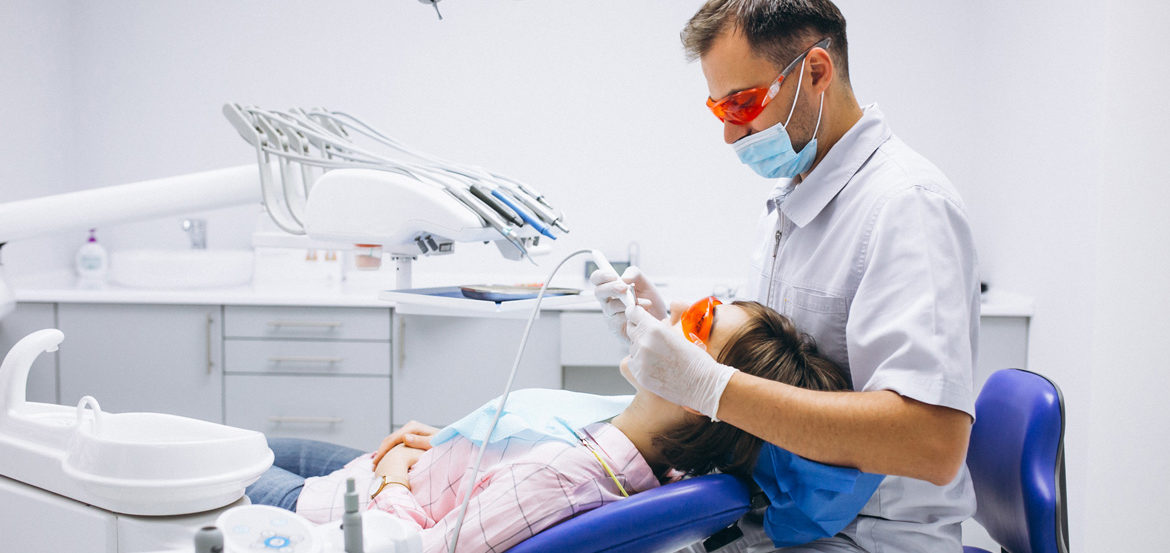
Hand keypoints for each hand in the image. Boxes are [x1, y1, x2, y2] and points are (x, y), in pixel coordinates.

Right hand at [372, 420, 438, 466]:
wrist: (451, 443)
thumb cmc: (444, 445)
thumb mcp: (433, 444)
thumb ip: (420, 442)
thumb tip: (404, 438)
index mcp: (413, 427)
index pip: (393, 439)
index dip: (383, 451)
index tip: (377, 463)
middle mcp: (409, 427)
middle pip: (389, 440)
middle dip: (381, 453)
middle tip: (373, 467)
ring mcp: (409, 432)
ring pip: (391, 442)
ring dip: (383, 453)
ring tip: (377, 466)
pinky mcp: (410, 437)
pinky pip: (396, 444)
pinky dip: (389, 452)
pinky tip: (385, 462)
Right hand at [589, 265, 667, 341]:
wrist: (660, 321)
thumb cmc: (650, 302)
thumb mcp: (645, 284)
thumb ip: (635, 274)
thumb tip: (624, 278)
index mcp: (611, 287)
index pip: (597, 278)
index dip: (601, 275)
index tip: (614, 276)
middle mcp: (608, 301)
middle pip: (598, 292)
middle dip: (611, 288)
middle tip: (625, 288)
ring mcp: (610, 315)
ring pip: (611, 306)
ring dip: (629, 303)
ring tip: (647, 303)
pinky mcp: (615, 327)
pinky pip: (619, 319)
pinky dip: (633, 315)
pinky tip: (642, 315)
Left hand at [625, 305, 737, 419]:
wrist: (703, 384)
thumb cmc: (696, 359)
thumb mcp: (679, 333)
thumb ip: (659, 326)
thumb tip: (645, 321)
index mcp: (655, 329)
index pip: (633, 313)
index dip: (635, 313)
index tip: (637, 315)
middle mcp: (644, 343)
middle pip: (631, 329)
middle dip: (638, 330)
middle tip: (651, 337)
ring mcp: (640, 360)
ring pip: (632, 347)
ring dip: (640, 348)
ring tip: (660, 356)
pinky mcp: (639, 375)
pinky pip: (633, 363)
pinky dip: (640, 363)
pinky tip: (656, 366)